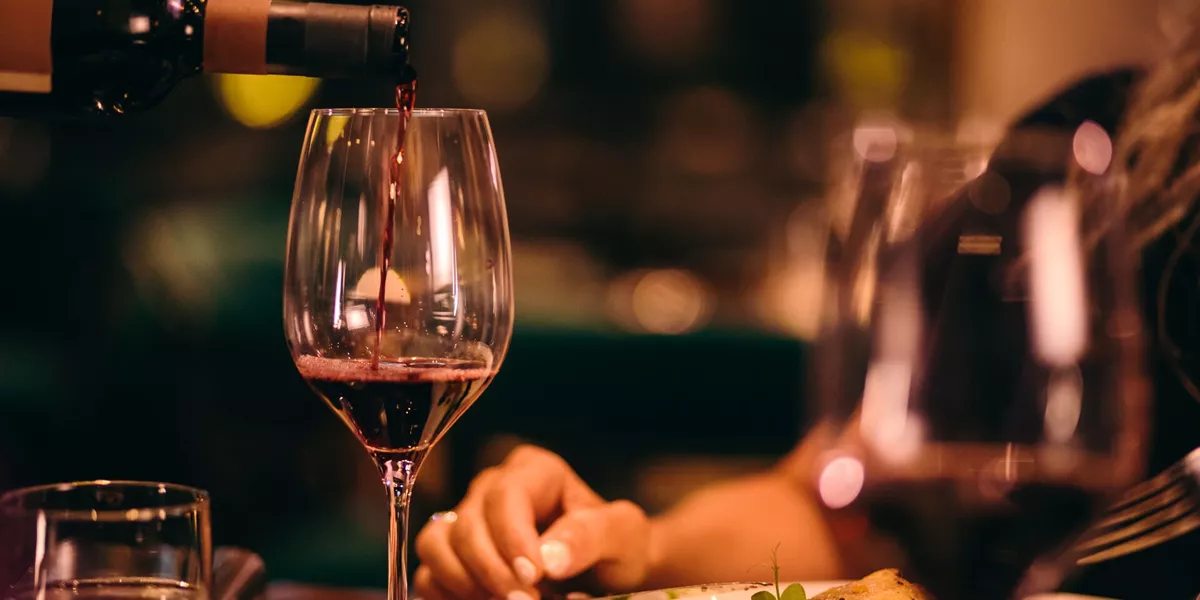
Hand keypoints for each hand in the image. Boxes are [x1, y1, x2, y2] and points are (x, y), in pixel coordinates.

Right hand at [414, 445, 654, 599]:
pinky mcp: (453, 555)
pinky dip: (448, 594)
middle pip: (467, 525)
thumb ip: (591, 535)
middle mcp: (491, 488)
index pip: (505, 496)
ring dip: (465, 583)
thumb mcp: (621, 534)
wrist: (608, 571)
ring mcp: (466, 520)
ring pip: (435, 545)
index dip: (512, 538)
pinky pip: (427, 574)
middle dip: (493, 571)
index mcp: (533, 471)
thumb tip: (548, 556)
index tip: (534, 577)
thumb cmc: (616, 545)